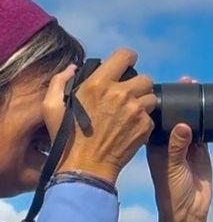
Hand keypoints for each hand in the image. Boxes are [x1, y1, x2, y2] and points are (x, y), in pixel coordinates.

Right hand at [45, 48, 156, 183]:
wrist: (86, 165)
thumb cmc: (66, 137)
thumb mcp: (51, 105)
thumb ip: (61, 81)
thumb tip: (74, 68)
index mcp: (99, 84)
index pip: (125, 55)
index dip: (128, 58)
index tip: (126, 65)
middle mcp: (121, 94)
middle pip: (145, 78)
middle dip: (138, 85)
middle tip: (128, 95)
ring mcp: (136, 111)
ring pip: (152, 97)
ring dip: (143, 102)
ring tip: (130, 112)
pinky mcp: (145, 126)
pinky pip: (151, 116)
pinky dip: (144, 120)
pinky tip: (131, 127)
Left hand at [146, 77, 211, 221]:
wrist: (189, 211)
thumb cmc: (171, 192)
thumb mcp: (171, 169)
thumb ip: (177, 147)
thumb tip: (184, 126)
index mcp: (154, 145)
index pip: (154, 119)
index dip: (157, 103)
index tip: (161, 86)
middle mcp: (168, 142)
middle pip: (172, 116)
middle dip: (177, 100)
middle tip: (184, 81)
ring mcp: (185, 145)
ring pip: (188, 121)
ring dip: (191, 107)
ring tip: (195, 87)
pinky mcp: (201, 151)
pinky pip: (203, 131)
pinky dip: (205, 120)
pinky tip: (207, 107)